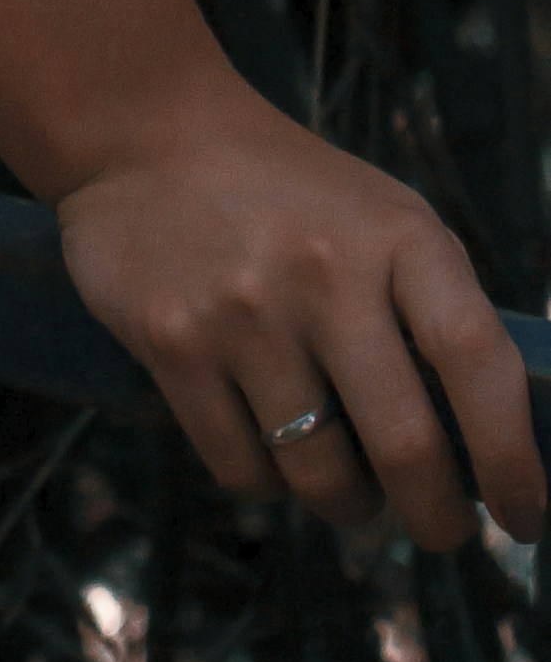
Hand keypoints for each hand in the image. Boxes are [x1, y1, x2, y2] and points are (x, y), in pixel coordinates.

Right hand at [56, 90, 546, 553]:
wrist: (147, 132)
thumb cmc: (294, 196)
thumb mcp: (386, 223)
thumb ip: (438, 316)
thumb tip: (489, 454)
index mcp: (398, 236)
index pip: (477, 359)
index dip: (511, 457)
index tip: (523, 517)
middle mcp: (323, 271)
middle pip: (405, 446)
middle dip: (436, 518)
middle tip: (438, 529)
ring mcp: (241, 310)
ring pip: (320, 477)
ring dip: (348, 505)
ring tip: (344, 484)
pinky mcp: (171, 342)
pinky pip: (242, 470)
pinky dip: (269, 482)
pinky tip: (269, 445)